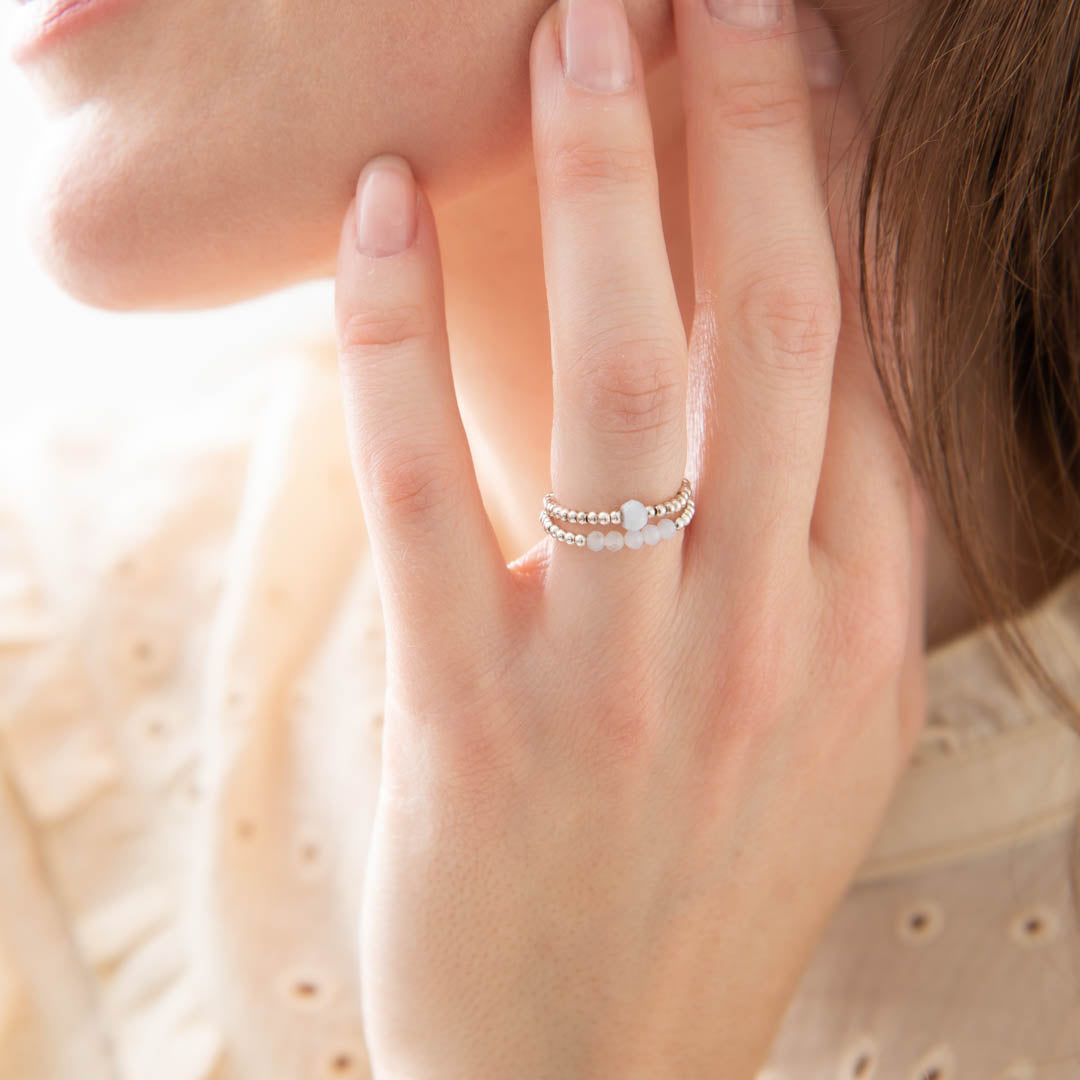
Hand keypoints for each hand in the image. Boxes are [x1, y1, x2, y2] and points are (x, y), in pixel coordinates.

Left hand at [333, 0, 927, 1076]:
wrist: (600, 1074)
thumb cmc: (698, 885)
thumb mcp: (808, 727)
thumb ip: (808, 563)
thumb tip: (778, 392)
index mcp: (851, 626)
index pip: (848, 360)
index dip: (820, 190)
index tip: (787, 65)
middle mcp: (757, 632)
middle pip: (759, 333)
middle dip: (732, 136)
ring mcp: (617, 677)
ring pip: (616, 386)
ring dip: (592, 192)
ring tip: (570, 37)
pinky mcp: (474, 719)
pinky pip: (430, 494)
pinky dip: (391, 341)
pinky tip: (368, 216)